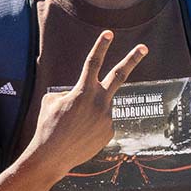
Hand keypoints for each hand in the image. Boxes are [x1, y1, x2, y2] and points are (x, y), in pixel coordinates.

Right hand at [24, 30, 146, 179]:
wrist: (52, 157)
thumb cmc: (47, 127)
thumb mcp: (51, 102)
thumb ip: (69, 93)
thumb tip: (80, 95)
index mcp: (82, 91)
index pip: (93, 63)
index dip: (101, 46)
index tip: (109, 33)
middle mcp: (99, 101)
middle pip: (119, 75)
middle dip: (131, 59)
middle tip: (143, 48)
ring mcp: (107, 117)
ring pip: (100, 107)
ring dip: (87, 114)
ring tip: (74, 128)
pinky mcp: (109, 132)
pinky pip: (101, 123)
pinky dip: (90, 127)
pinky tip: (79, 137)